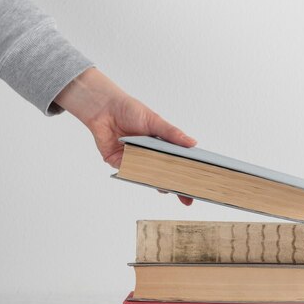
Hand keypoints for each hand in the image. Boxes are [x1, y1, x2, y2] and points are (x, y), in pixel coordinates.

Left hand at [54, 68, 195, 205]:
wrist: (103, 107)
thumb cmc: (129, 110)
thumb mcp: (155, 120)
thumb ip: (172, 134)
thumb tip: (192, 143)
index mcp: (159, 146)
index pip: (176, 163)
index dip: (187, 174)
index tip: (199, 184)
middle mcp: (147, 156)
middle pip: (163, 175)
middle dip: (175, 187)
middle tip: (187, 197)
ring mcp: (133, 161)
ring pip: (147, 177)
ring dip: (158, 183)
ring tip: (170, 188)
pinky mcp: (118, 163)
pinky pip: (130, 173)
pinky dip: (138, 176)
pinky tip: (147, 177)